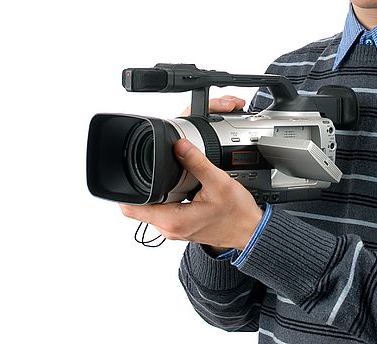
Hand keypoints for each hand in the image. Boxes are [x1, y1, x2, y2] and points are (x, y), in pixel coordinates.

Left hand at [119, 95, 260, 250]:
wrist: (251, 231)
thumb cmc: (238, 214)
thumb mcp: (218, 182)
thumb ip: (197, 162)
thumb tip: (180, 145)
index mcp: (173, 220)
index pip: (131, 209)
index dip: (124, 192)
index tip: (127, 174)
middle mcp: (170, 229)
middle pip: (139, 208)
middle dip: (142, 188)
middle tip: (152, 170)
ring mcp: (175, 230)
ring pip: (151, 210)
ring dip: (155, 194)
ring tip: (168, 178)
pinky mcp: (182, 227)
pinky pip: (164, 213)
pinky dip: (166, 199)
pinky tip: (179, 189)